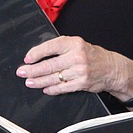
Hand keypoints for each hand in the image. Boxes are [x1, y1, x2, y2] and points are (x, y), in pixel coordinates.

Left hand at [16, 35, 132, 97]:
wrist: (110, 68)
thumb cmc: (91, 55)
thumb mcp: (77, 45)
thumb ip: (61, 48)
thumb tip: (38, 54)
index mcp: (74, 43)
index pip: (51, 46)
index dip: (37, 53)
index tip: (27, 58)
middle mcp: (77, 56)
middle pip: (50, 64)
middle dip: (33, 70)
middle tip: (22, 72)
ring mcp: (80, 71)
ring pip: (54, 77)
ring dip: (39, 81)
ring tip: (29, 82)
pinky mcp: (82, 83)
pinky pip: (63, 87)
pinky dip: (52, 89)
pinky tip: (45, 88)